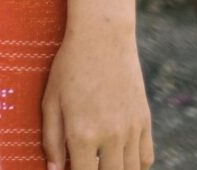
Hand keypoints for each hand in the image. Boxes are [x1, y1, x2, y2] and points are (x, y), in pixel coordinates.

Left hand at [41, 20, 152, 169]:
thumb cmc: (69, 68)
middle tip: (86, 163)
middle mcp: (111, 136)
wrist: (103, 38)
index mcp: (82, 133)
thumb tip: (53, 169)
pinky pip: (146, 157)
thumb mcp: (50, 101)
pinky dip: (135, 164)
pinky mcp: (145, 122)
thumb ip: (51, 139)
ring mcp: (131, 130)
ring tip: (102, 161)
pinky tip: (120, 158)